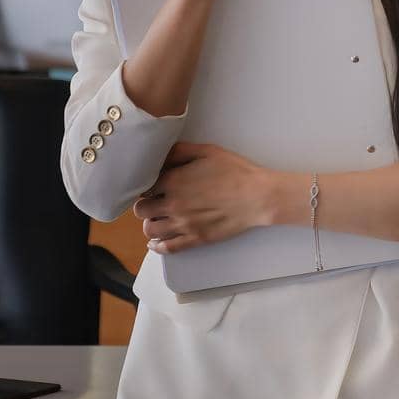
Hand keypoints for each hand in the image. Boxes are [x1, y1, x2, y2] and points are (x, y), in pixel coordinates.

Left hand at [133, 142, 272, 252]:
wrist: (257, 196)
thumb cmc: (235, 171)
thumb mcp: (207, 151)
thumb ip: (180, 151)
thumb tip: (161, 154)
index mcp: (173, 181)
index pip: (144, 186)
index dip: (146, 185)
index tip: (152, 185)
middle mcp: (173, 204)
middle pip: (142, 210)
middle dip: (145, 205)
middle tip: (153, 202)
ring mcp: (183, 224)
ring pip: (150, 230)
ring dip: (150, 224)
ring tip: (157, 219)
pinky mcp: (195, 239)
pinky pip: (168, 248)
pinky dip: (157, 246)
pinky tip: (156, 242)